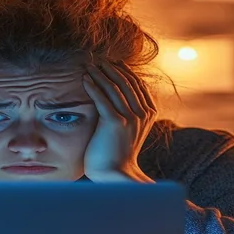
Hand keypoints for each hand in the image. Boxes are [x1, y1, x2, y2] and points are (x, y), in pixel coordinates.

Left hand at [81, 61, 157, 182]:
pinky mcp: (115, 123)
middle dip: (111, 68)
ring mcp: (130, 118)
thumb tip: (120, 96)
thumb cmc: (116, 152)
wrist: (115, 174)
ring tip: (88, 65)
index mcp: (149, 113)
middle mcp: (142, 113)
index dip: (124, 70)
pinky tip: (84, 79)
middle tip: (97, 59)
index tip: (111, 61)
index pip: (137, 84)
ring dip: (100, 74)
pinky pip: (103, 99)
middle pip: (126, 82)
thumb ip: (128, 112)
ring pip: (114, 88)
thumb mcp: (128, 129)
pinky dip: (93, 87)